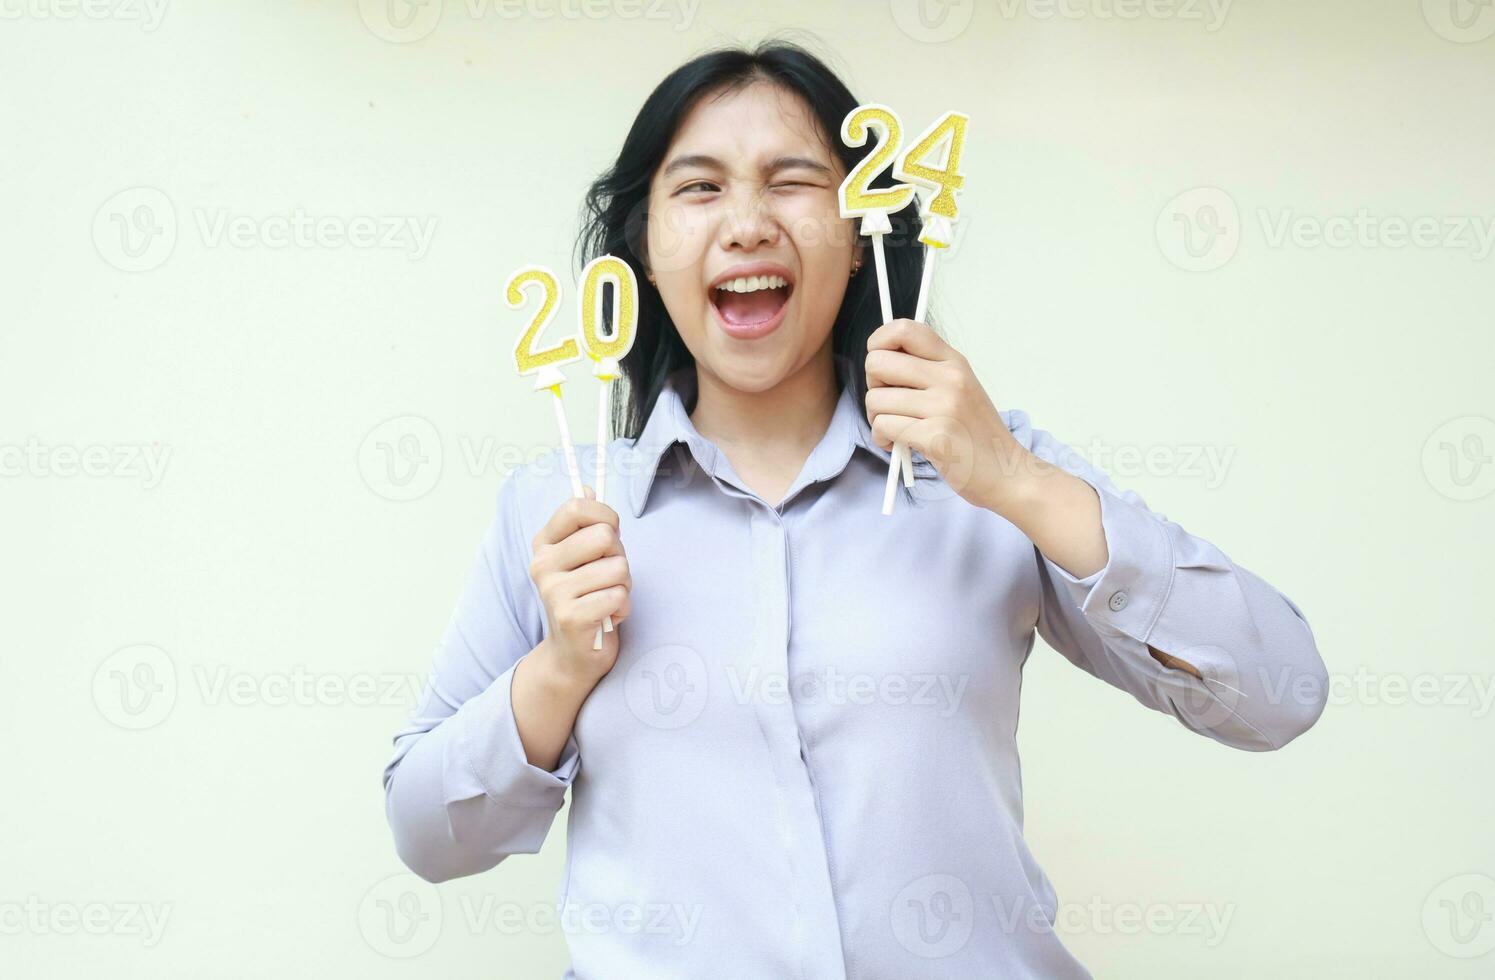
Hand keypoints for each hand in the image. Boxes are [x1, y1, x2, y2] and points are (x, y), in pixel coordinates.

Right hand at [527, 485, 631, 689]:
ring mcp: (553, 591)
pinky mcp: (570, 617)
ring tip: (606, 598)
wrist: (572, 654)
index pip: (577, 507)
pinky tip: (607, 617)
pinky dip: (622, 608)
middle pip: (605, 536)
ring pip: (618, 568)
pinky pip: (618, 596)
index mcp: (544, 544)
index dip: (606, 516)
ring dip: (624, 585)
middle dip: (619, 556)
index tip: (611, 532)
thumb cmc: (586, 597)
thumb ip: (585, 525)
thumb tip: (586, 488)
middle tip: (608, 576)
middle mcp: (542, 564)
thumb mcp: (583, 558)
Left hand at [864, 319, 1028, 512]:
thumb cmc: (975, 434)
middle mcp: (950, 378)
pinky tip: (897, 445)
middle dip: (873, 387)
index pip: (905, 329)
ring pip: (875, 399)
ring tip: (895, 430)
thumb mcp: (960, 388)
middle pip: (877, 362)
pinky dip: (882, 438)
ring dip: (876, 419)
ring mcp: (944, 406)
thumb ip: (927, 370)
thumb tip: (879, 358)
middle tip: (888, 405)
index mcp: (953, 362)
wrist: (1006, 472)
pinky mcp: (935, 437)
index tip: (880, 366)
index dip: (879, 342)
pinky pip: (884, 426)